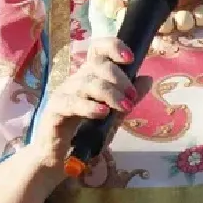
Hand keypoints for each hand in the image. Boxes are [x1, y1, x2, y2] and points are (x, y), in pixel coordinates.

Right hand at [27, 37, 149, 171]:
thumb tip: (147, 78)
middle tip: (131, 98)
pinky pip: (72, 103)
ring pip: (88, 83)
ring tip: (124, 107)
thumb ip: (129, 98)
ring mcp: (64, 93)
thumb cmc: (86, 131)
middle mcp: (76, 80)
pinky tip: (102, 113)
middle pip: (97, 65)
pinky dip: (89, 106)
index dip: (113, 47)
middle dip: (120, 79)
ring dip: (110, 94)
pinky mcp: (55, 110)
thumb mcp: (114, 115)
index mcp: (90, 75)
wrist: (60, 156)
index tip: (130, 58)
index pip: (98, 49)